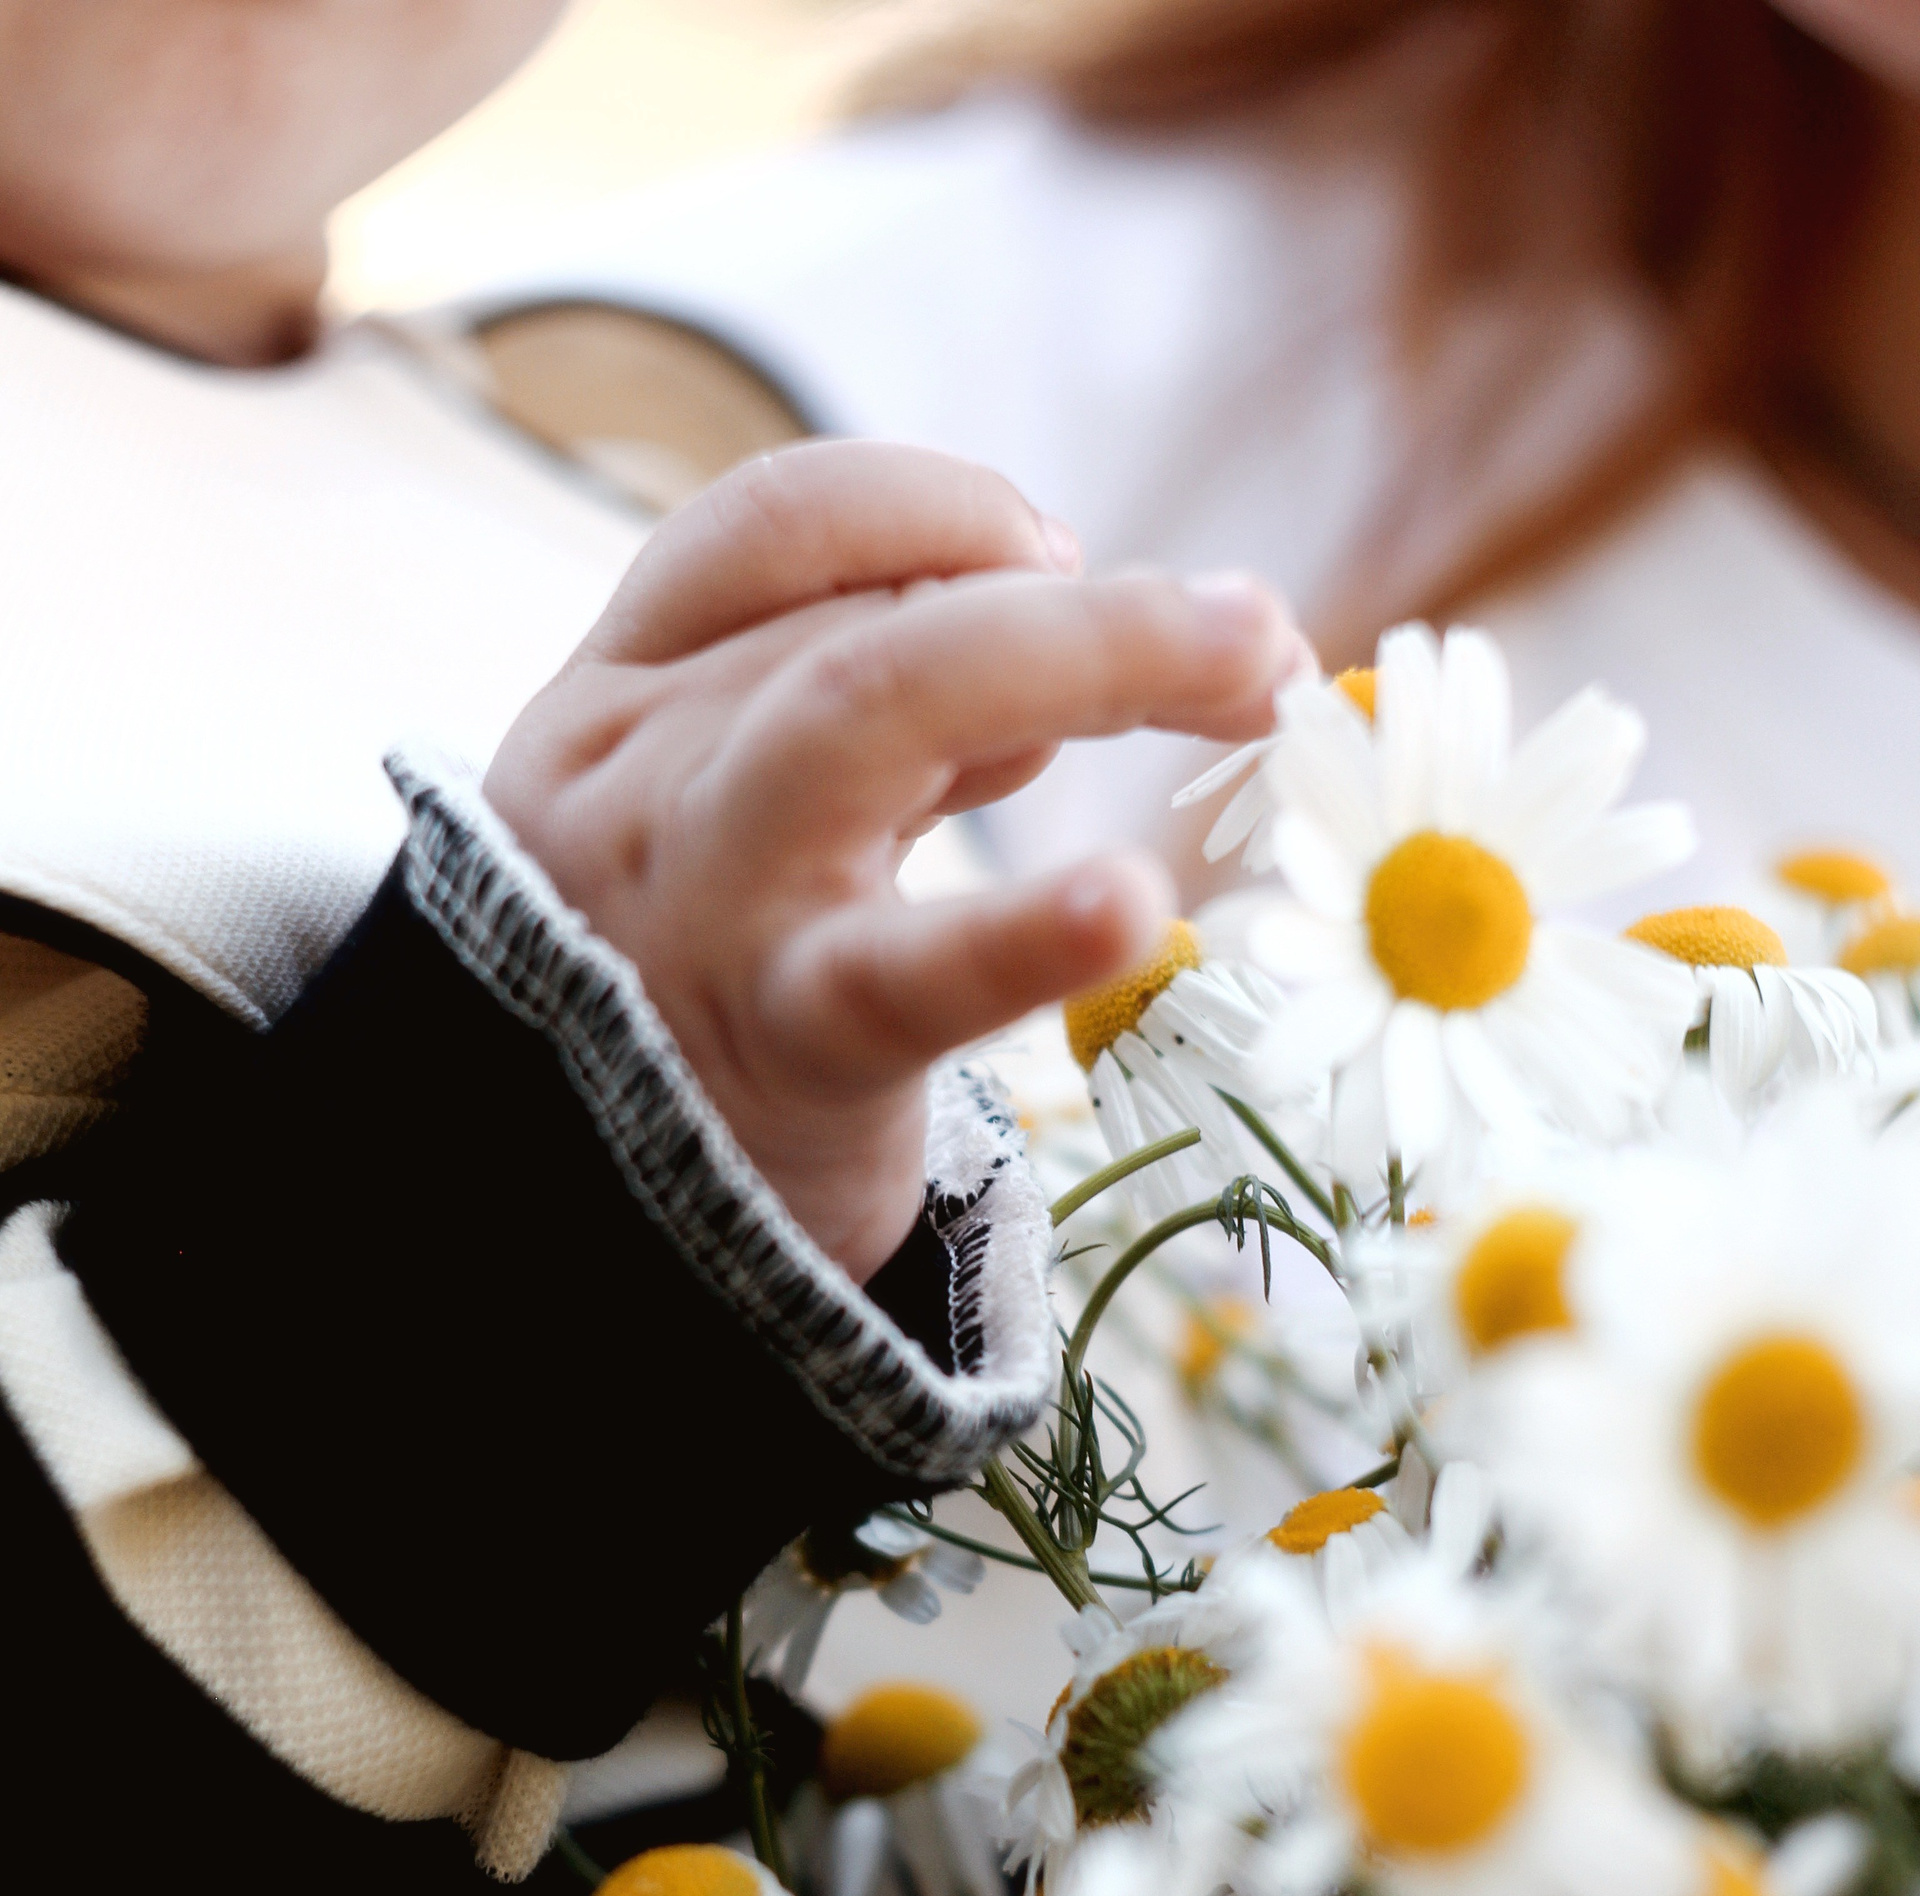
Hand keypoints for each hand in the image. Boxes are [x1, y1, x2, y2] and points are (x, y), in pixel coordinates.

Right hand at [485, 441, 1304, 1281]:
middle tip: (1252, 630)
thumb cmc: (708, 995)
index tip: (1061, 555)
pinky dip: (1023, 930)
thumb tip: (1058, 648)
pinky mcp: (773, 1043)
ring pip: (861, 715)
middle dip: (1075, 612)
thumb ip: (877, 730)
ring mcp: (695, 902)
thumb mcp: (754, 829)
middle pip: (856, 625)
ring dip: (1082, 666)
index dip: (939, 510)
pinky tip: (1131, 903)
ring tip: (1255, 680)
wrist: (597, 1216)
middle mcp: (631, 775)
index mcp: (621, 701)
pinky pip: (897, 973)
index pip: (772, 529)